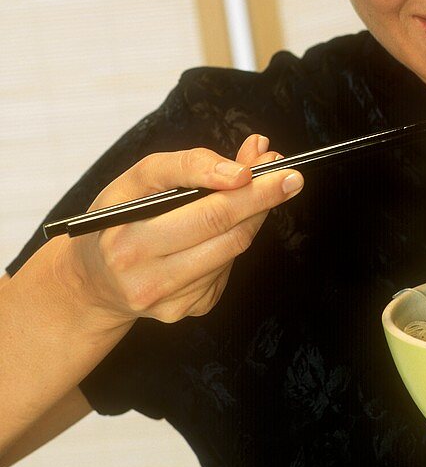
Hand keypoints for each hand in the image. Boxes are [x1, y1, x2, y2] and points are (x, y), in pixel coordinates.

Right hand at [52, 134, 302, 328]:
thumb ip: (192, 163)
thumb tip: (253, 155)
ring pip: (232, 250)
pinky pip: (224, 269)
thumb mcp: (138, 179)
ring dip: (252, 217)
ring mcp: (168, 302)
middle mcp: (146, 279)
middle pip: (226, 232)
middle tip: (292, 177)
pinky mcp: (184, 311)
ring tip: (258, 192)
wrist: (92, 280)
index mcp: (130, 240)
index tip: (275, 167)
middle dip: (264, 199)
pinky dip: (230, 243)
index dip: (248, 189)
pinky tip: (217, 232)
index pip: (207, 211)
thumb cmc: (119, 218)